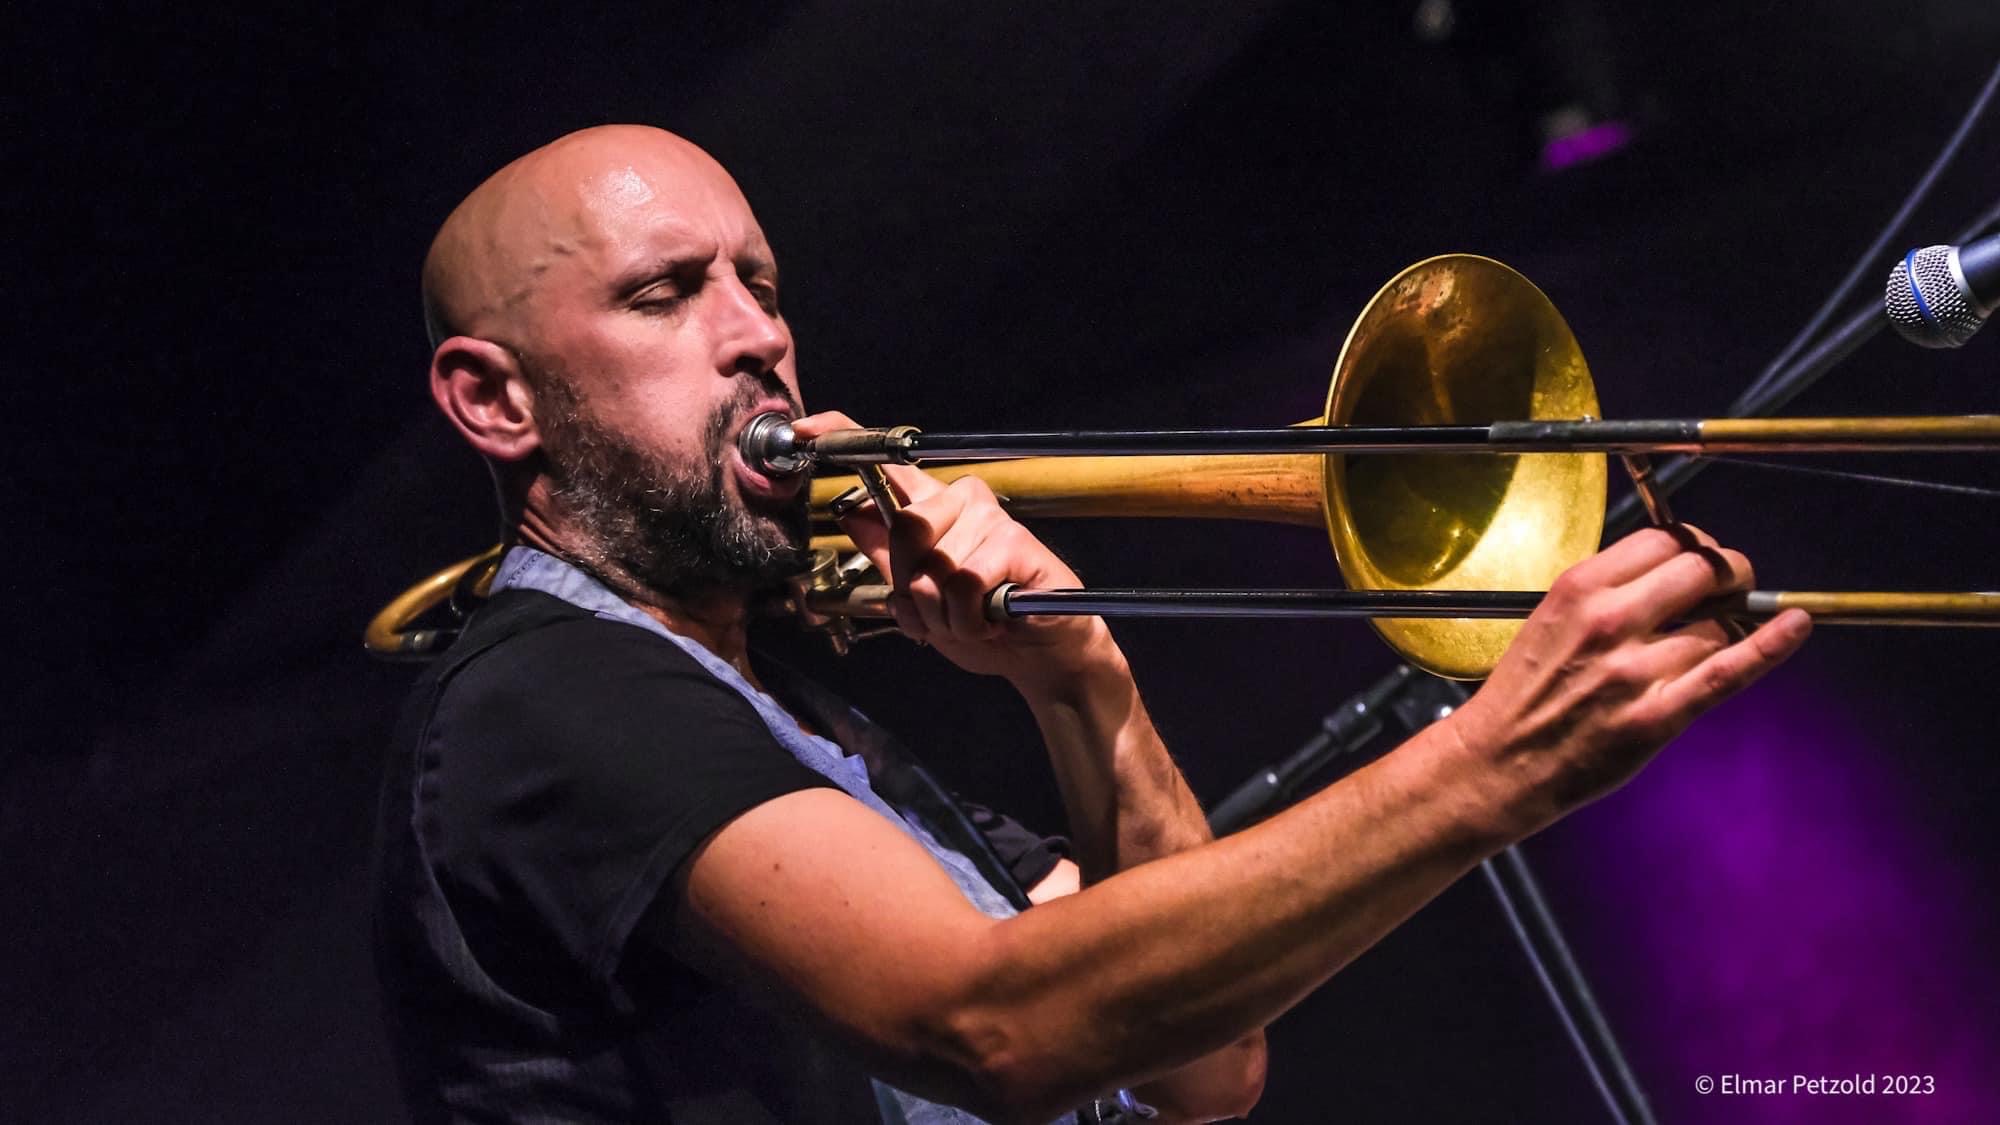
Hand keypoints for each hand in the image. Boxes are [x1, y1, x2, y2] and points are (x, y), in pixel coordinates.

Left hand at [794, 412, 1117, 689]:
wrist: (1037, 653)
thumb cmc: (980, 621)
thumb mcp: (917, 597)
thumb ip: (885, 555)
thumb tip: (849, 512)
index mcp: (932, 508)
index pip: (886, 463)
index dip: (843, 438)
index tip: (805, 429)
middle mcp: (961, 500)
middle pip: (905, 527)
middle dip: (913, 587)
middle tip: (941, 610)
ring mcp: (990, 517)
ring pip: (935, 567)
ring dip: (945, 615)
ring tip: (971, 618)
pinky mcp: (1015, 542)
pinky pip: (964, 582)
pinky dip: (968, 617)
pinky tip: (991, 618)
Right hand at [1446, 524, 1810, 836]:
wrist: (1496, 760)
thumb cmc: (1524, 692)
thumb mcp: (1552, 618)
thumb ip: (1608, 590)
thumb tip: (1675, 570)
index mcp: (1579, 588)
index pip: (1664, 539)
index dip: (1697, 543)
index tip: (1703, 556)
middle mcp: (1609, 620)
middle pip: (1701, 570)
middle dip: (1729, 572)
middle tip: (1733, 584)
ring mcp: (1635, 670)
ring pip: (1719, 625)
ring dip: (1730, 626)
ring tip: (1721, 634)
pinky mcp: (1656, 716)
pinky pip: (1728, 670)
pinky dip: (1770, 645)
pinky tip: (1796, 625)